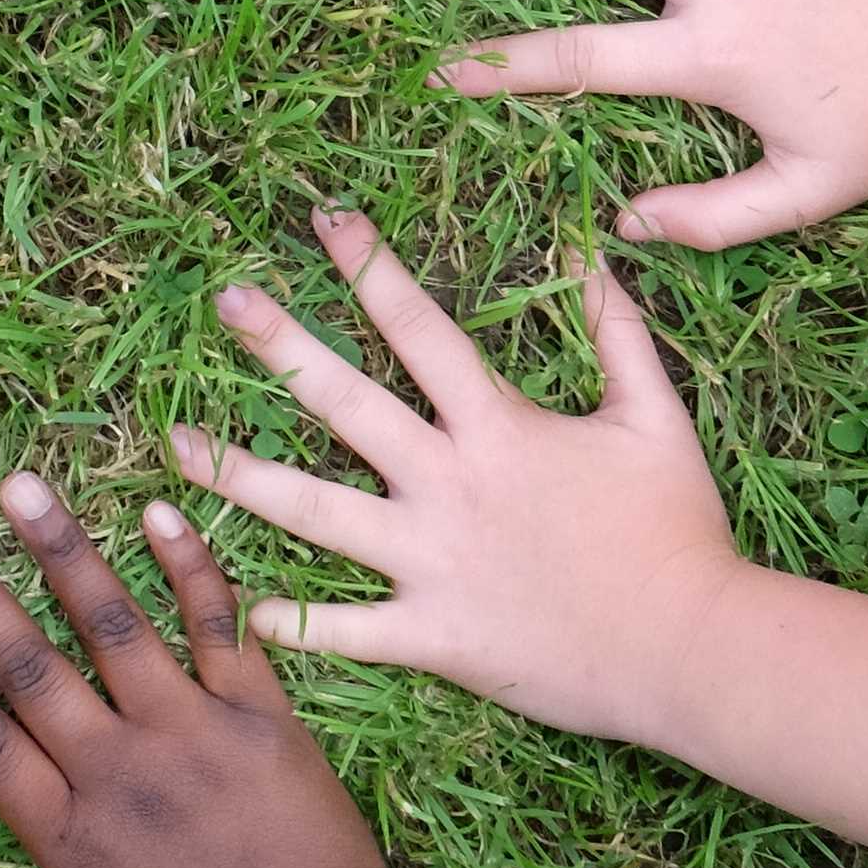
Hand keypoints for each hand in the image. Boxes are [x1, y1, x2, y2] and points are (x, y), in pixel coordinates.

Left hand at [177, 210, 745, 751]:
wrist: (693, 649)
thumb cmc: (680, 531)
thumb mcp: (655, 418)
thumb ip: (618, 335)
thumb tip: (592, 254)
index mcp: (497, 426)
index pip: (418, 326)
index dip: (367, 266)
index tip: (323, 218)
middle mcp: (448, 484)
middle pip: (344, 402)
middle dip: (280, 344)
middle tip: (225, 300)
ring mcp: (430, 561)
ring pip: (314, 513)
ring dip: (240, 476)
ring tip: (174, 447)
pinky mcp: (432, 635)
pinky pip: (345, 631)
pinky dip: (291, 623)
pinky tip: (240, 609)